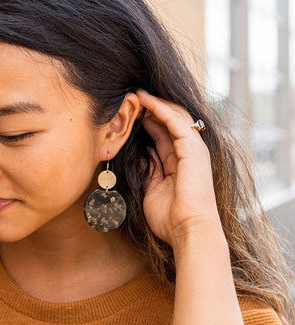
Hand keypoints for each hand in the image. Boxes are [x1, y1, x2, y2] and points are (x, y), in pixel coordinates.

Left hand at [135, 88, 221, 248]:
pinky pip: (175, 120)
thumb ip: (147, 172)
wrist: (189, 231)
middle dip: (151, 109)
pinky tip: (144, 99)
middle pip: (170, 122)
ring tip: (135, 93)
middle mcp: (189, 154)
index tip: (129, 114)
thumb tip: (138, 156)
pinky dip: (159, 108)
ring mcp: (194, 150)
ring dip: (154, 104)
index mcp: (180, 164)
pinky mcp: (193, 148)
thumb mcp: (151, 190)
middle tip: (130, 97)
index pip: (164, 135)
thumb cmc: (170, 219)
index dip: (147, 123)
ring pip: (174, 116)